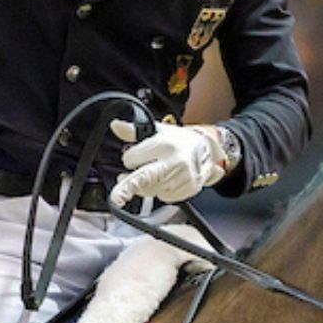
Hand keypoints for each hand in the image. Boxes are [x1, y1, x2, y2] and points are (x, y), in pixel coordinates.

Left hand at [108, 121, 226, 207]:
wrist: (206, 147)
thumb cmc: (178, 140)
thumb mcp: (156, 130)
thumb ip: (133, 131)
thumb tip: (115, 125)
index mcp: (164, 144)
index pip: (133, 158)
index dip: (129, 159)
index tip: (133, 158)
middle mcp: (174, 160)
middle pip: (145, 177)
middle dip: (128, 187)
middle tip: (117, 197)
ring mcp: (183, 176)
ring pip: (152, 190)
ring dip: (145, 186)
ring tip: (154, 174)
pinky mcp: (189, 188)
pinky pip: (164, 197)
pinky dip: (161, 191)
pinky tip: (166, 180)